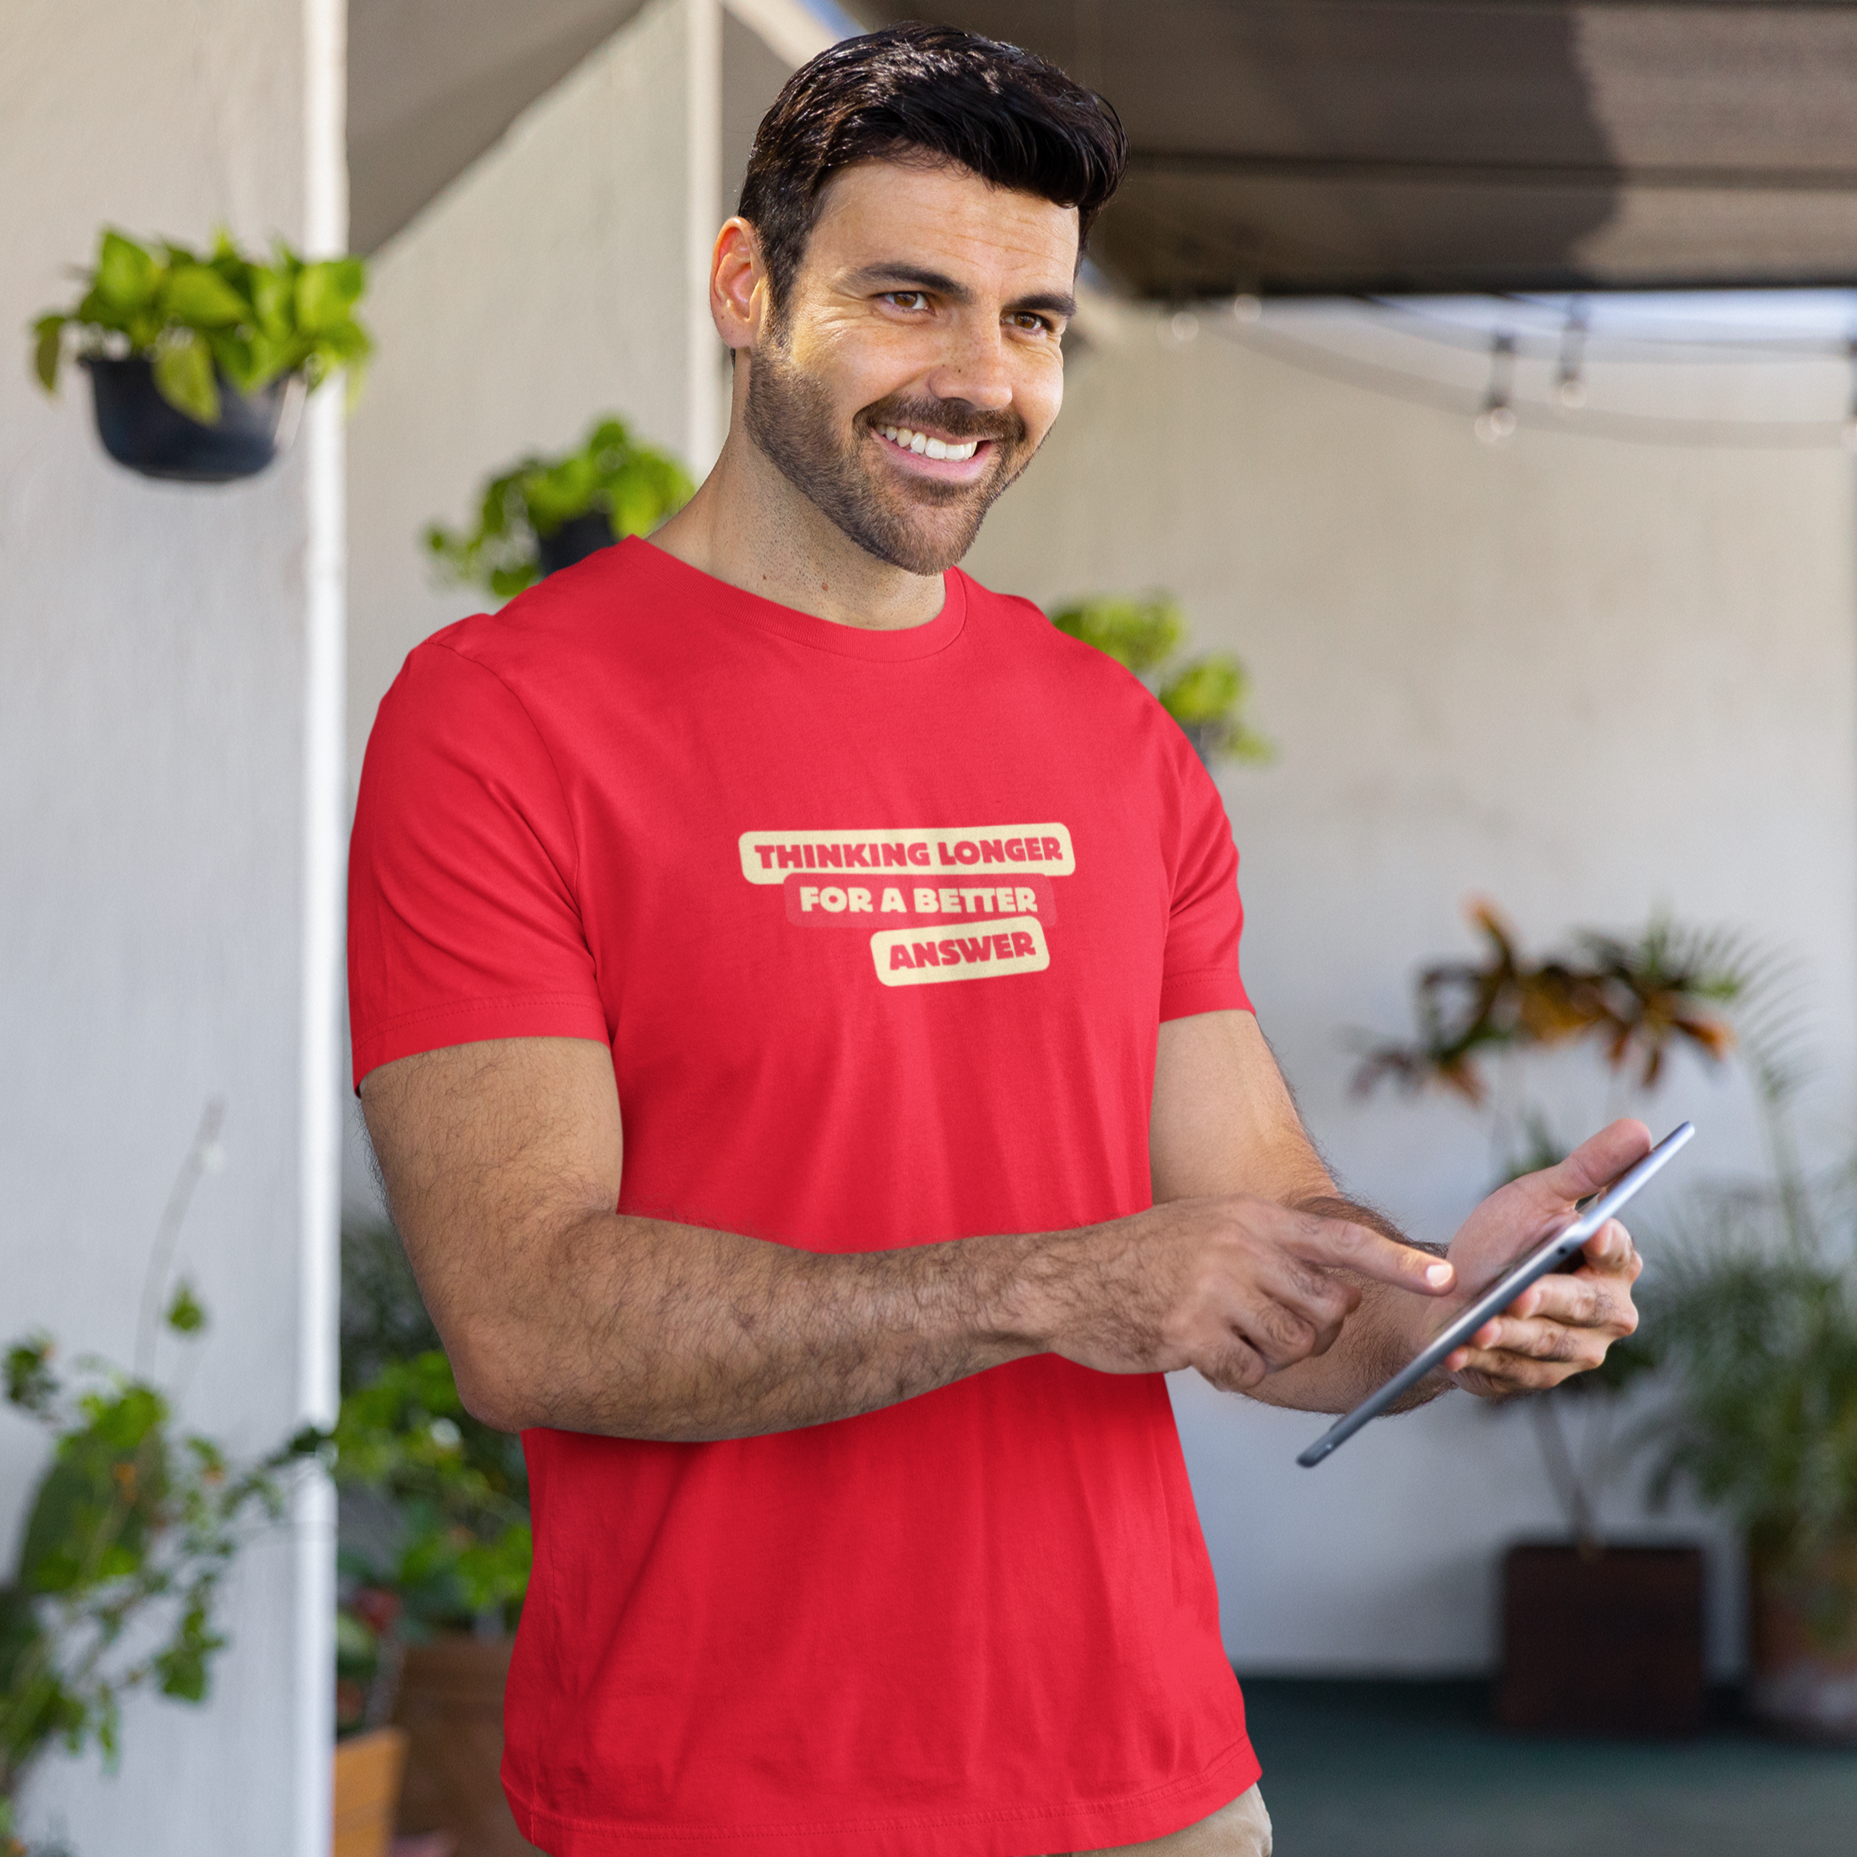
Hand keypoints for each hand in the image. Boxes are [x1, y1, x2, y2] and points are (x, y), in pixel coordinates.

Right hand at [1040, 1197, 1456, 1394]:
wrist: (1064, 1280)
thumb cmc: (1139, 1259)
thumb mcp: (1208, 1228)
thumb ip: (1270, 1250)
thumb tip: (1341, 1294)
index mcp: (1251, 1216)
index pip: (1342, 1239)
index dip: (1398, 1263)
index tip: (1446, 1280)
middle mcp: (1240, 1246)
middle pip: (1328, 1309)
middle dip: (1314, 1332)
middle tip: (1269, 1329)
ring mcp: (1216, 1289)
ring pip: (1296, 1346)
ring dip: (1273, 1357)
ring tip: (1228, 1339)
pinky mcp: (1191, 1333)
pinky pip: (1251, 1375)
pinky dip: (1234, 1376)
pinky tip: (1201, 1354)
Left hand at [1429, 1120, 1648, 1398]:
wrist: (1455, 1289)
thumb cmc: (1505, 1238)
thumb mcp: (1538, 1197)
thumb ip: (1587, 1168)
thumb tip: (1640, 1128)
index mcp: (1614, 1263)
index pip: (1617, 1254)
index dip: (1606, 1246)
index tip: (1593, 1232)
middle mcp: (1607, 1313)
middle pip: (1582, 1306)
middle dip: (1546, 1299)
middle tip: (1517, 1293)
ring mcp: (1577, 1351)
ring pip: (1544, 1343)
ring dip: (1507, 1334)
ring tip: (1474, 1325)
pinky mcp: (1539, 1377)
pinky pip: (1511, 1372)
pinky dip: (1480, 1360)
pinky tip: (1455, 1351)